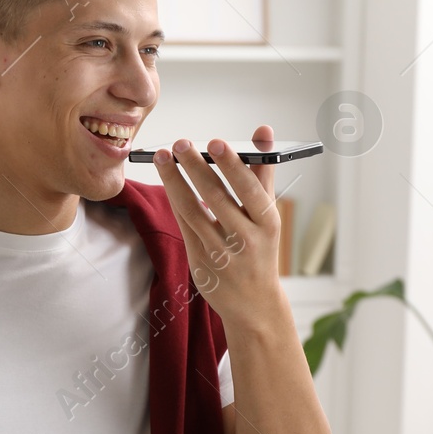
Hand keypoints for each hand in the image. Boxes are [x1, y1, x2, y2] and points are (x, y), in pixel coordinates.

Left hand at [153, 123, 288, 331]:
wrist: (254, 303)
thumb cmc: (261, 248)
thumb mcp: (268, 215)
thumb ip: (263, 172)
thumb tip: (263, 131)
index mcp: (268, 223)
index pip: (249, 190)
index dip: (232, 166)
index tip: (215, 142)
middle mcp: (245, 239)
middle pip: (216, 197)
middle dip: (196, 167)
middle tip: (180, 142)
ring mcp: (220, 253)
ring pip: (192, 210)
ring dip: (174, 180)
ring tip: (163, 155)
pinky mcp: (199, 261)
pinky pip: (183, 224)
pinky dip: (174, 199)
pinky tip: (167, 179)